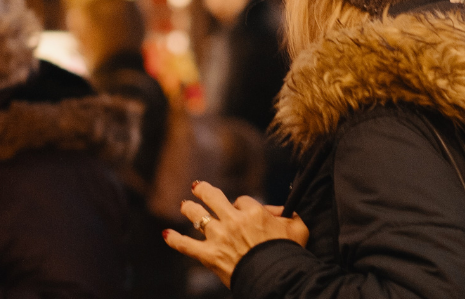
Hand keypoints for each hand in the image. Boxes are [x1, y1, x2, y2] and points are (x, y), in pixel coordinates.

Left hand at [163, 181, 308, 287]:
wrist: (277, 277)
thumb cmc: (288, 253)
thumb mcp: (298, 228)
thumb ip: (290, 215)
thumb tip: (280, 211)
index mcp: (254, 211)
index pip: (242, 200)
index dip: (241, 205)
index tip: (242, 211)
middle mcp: (233, 220)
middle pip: (213, 197)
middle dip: (204, 191)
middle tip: (197, 187)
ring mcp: (219, 237)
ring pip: (197, 217)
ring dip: (188, 209)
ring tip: (184, 205)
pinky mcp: (209, 255)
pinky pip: (186, 246)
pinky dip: (175, 241)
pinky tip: (166, 234)